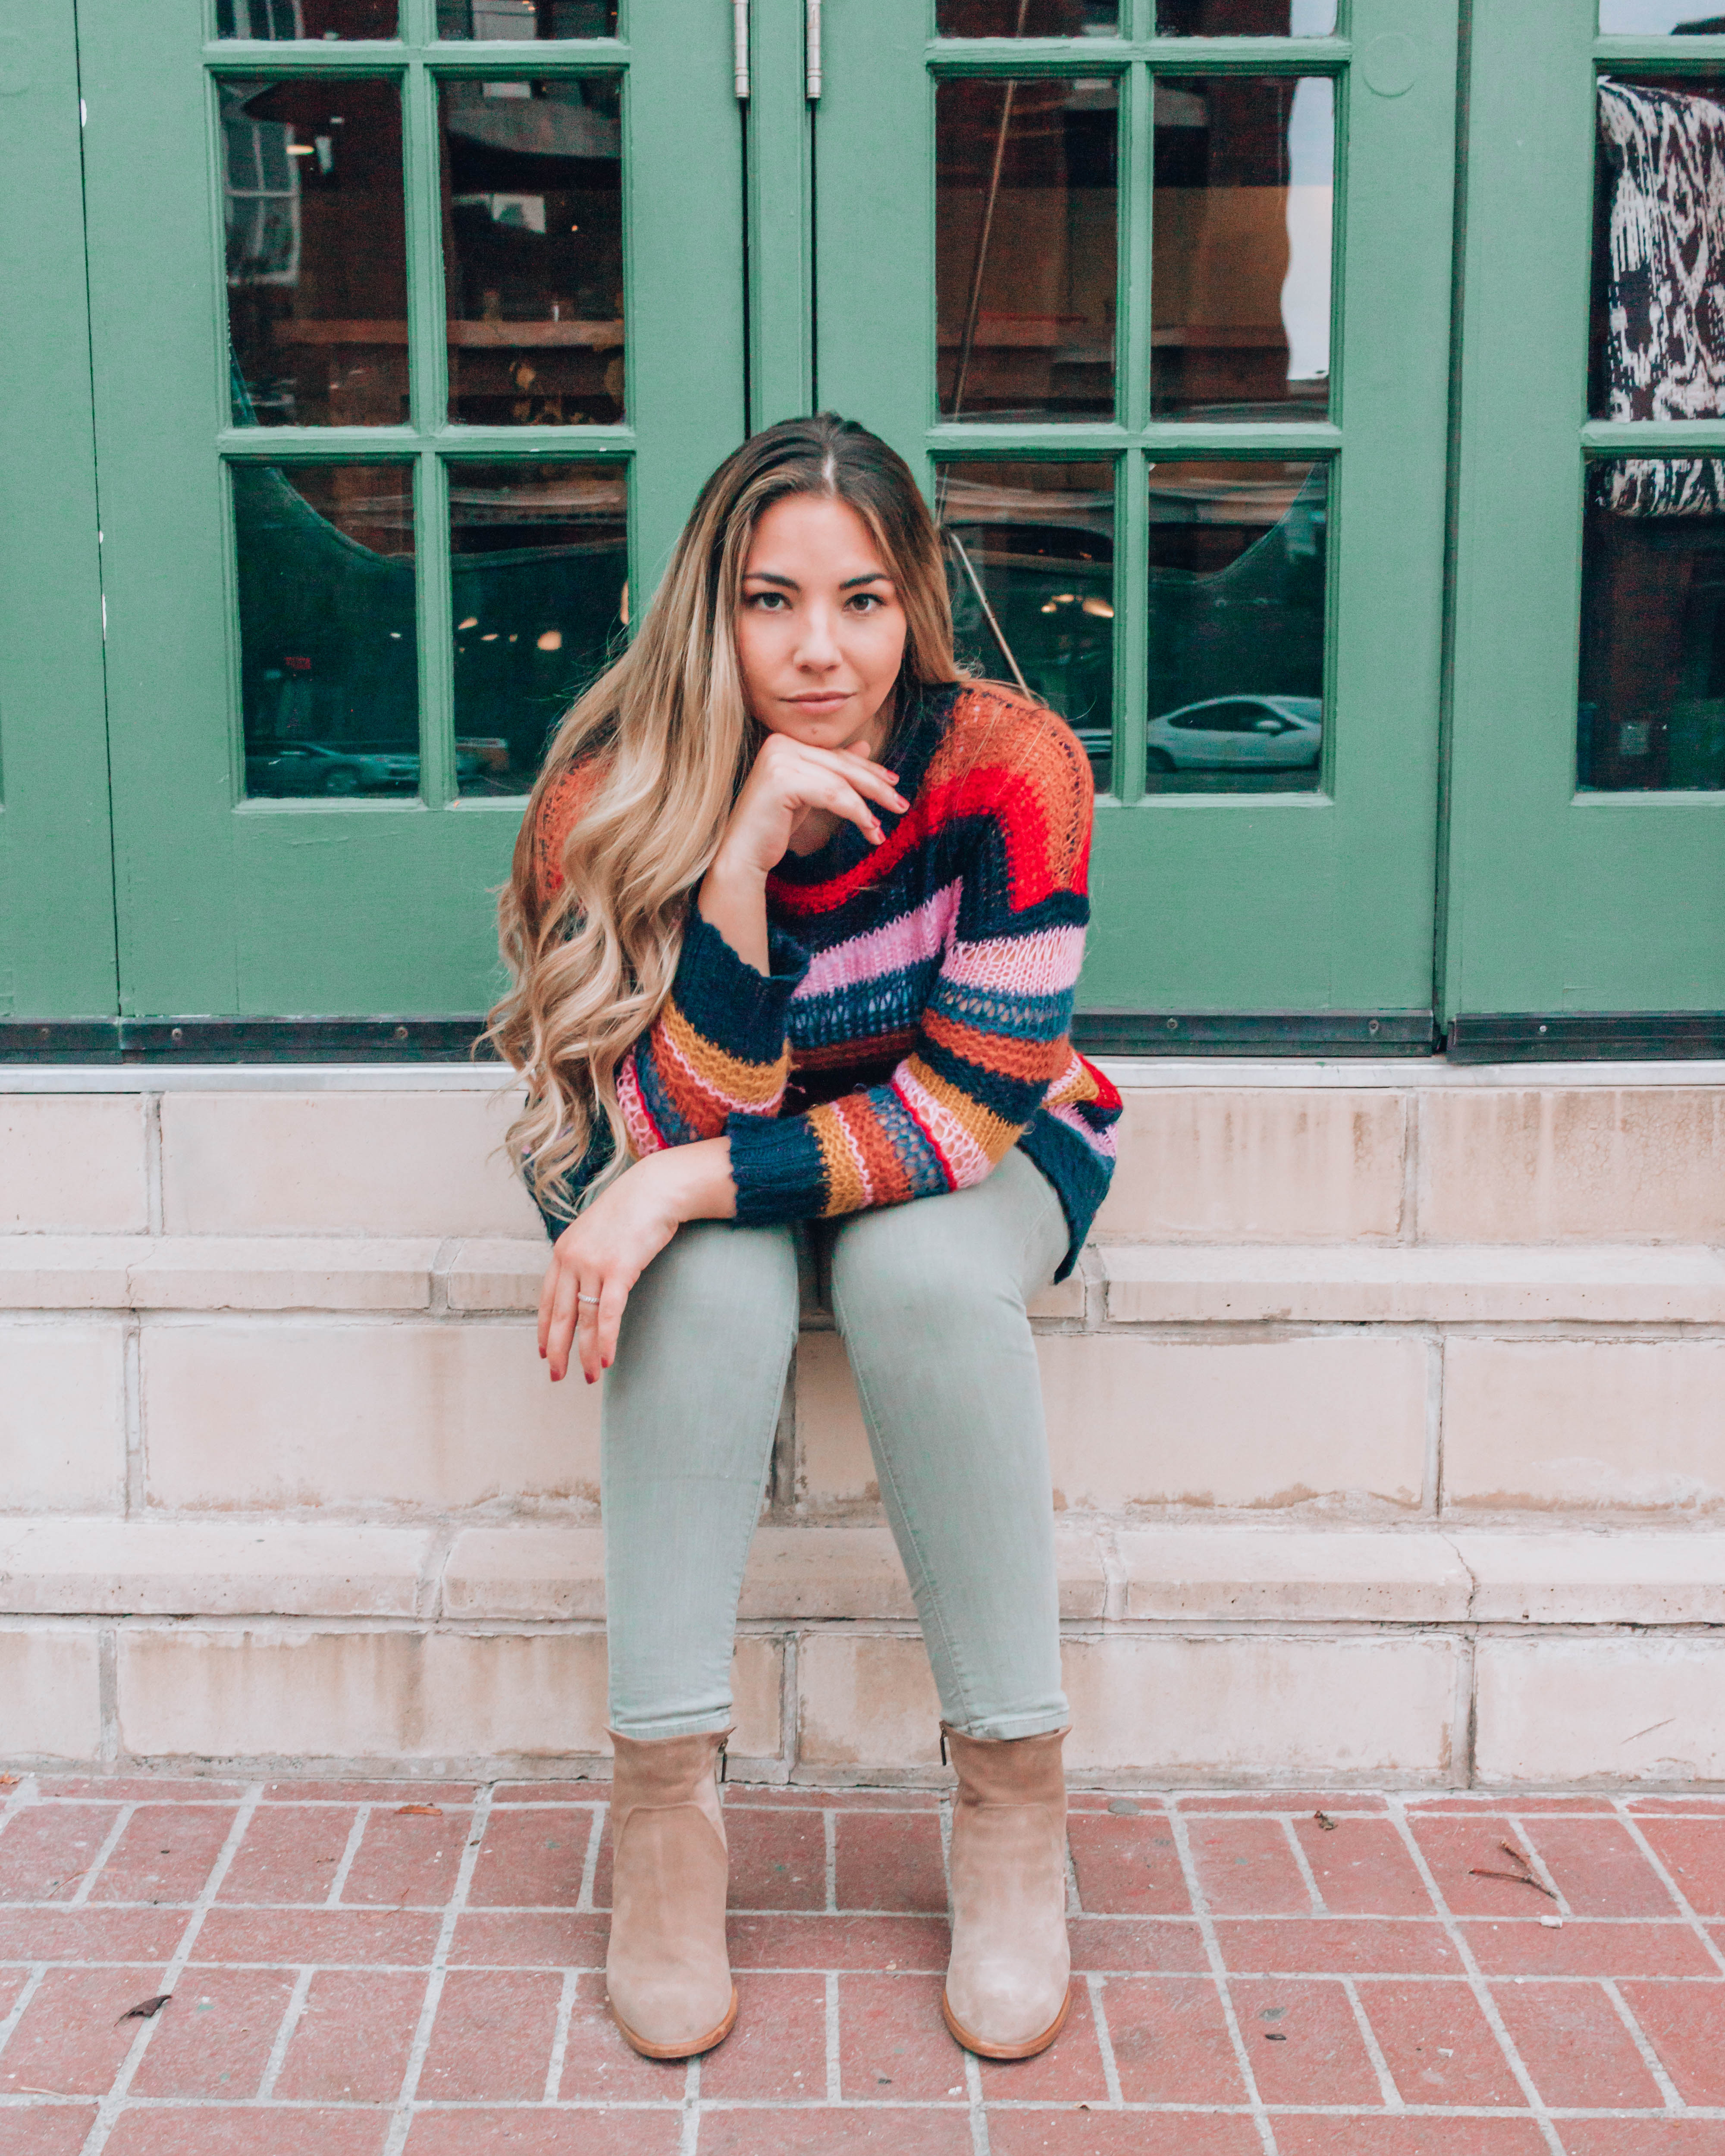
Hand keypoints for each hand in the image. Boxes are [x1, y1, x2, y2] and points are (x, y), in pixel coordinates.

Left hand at [538, 1138, 734, 1383]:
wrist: (654, 1190)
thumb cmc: (630, 1210)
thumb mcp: (596, 1232)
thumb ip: (586, 1256)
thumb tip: (586, 1283)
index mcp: (563, 1251)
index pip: (546, 1298)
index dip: (543, 1328)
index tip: (543, 1351)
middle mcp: (572, 1259)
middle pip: (559, 1315)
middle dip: (557, 1350)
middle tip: (557, 1376)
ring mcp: (593, 1265)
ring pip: (585, 1320)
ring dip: (586, 1353)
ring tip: (589, 1376)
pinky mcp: (618, 1270)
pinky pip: (609, 1315)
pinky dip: (606, 1341)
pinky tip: (606, 1360)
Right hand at [714, 732, 907, 883]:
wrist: (742, 854)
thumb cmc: (773, 827)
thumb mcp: (809, 794)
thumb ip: (832, 770)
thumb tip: (865, 745)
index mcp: (784, 742)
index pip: (836, 755)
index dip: (868, 770)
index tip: (893, 784)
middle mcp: (779, 743)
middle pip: (841, 765)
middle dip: (875, 786)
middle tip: (901, 804)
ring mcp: (778, 758)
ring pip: (839, 781)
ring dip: (867, 805)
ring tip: (881, 828)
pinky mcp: (780, 779)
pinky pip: (831, 794)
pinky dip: (855, 811)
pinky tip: (869, 828)